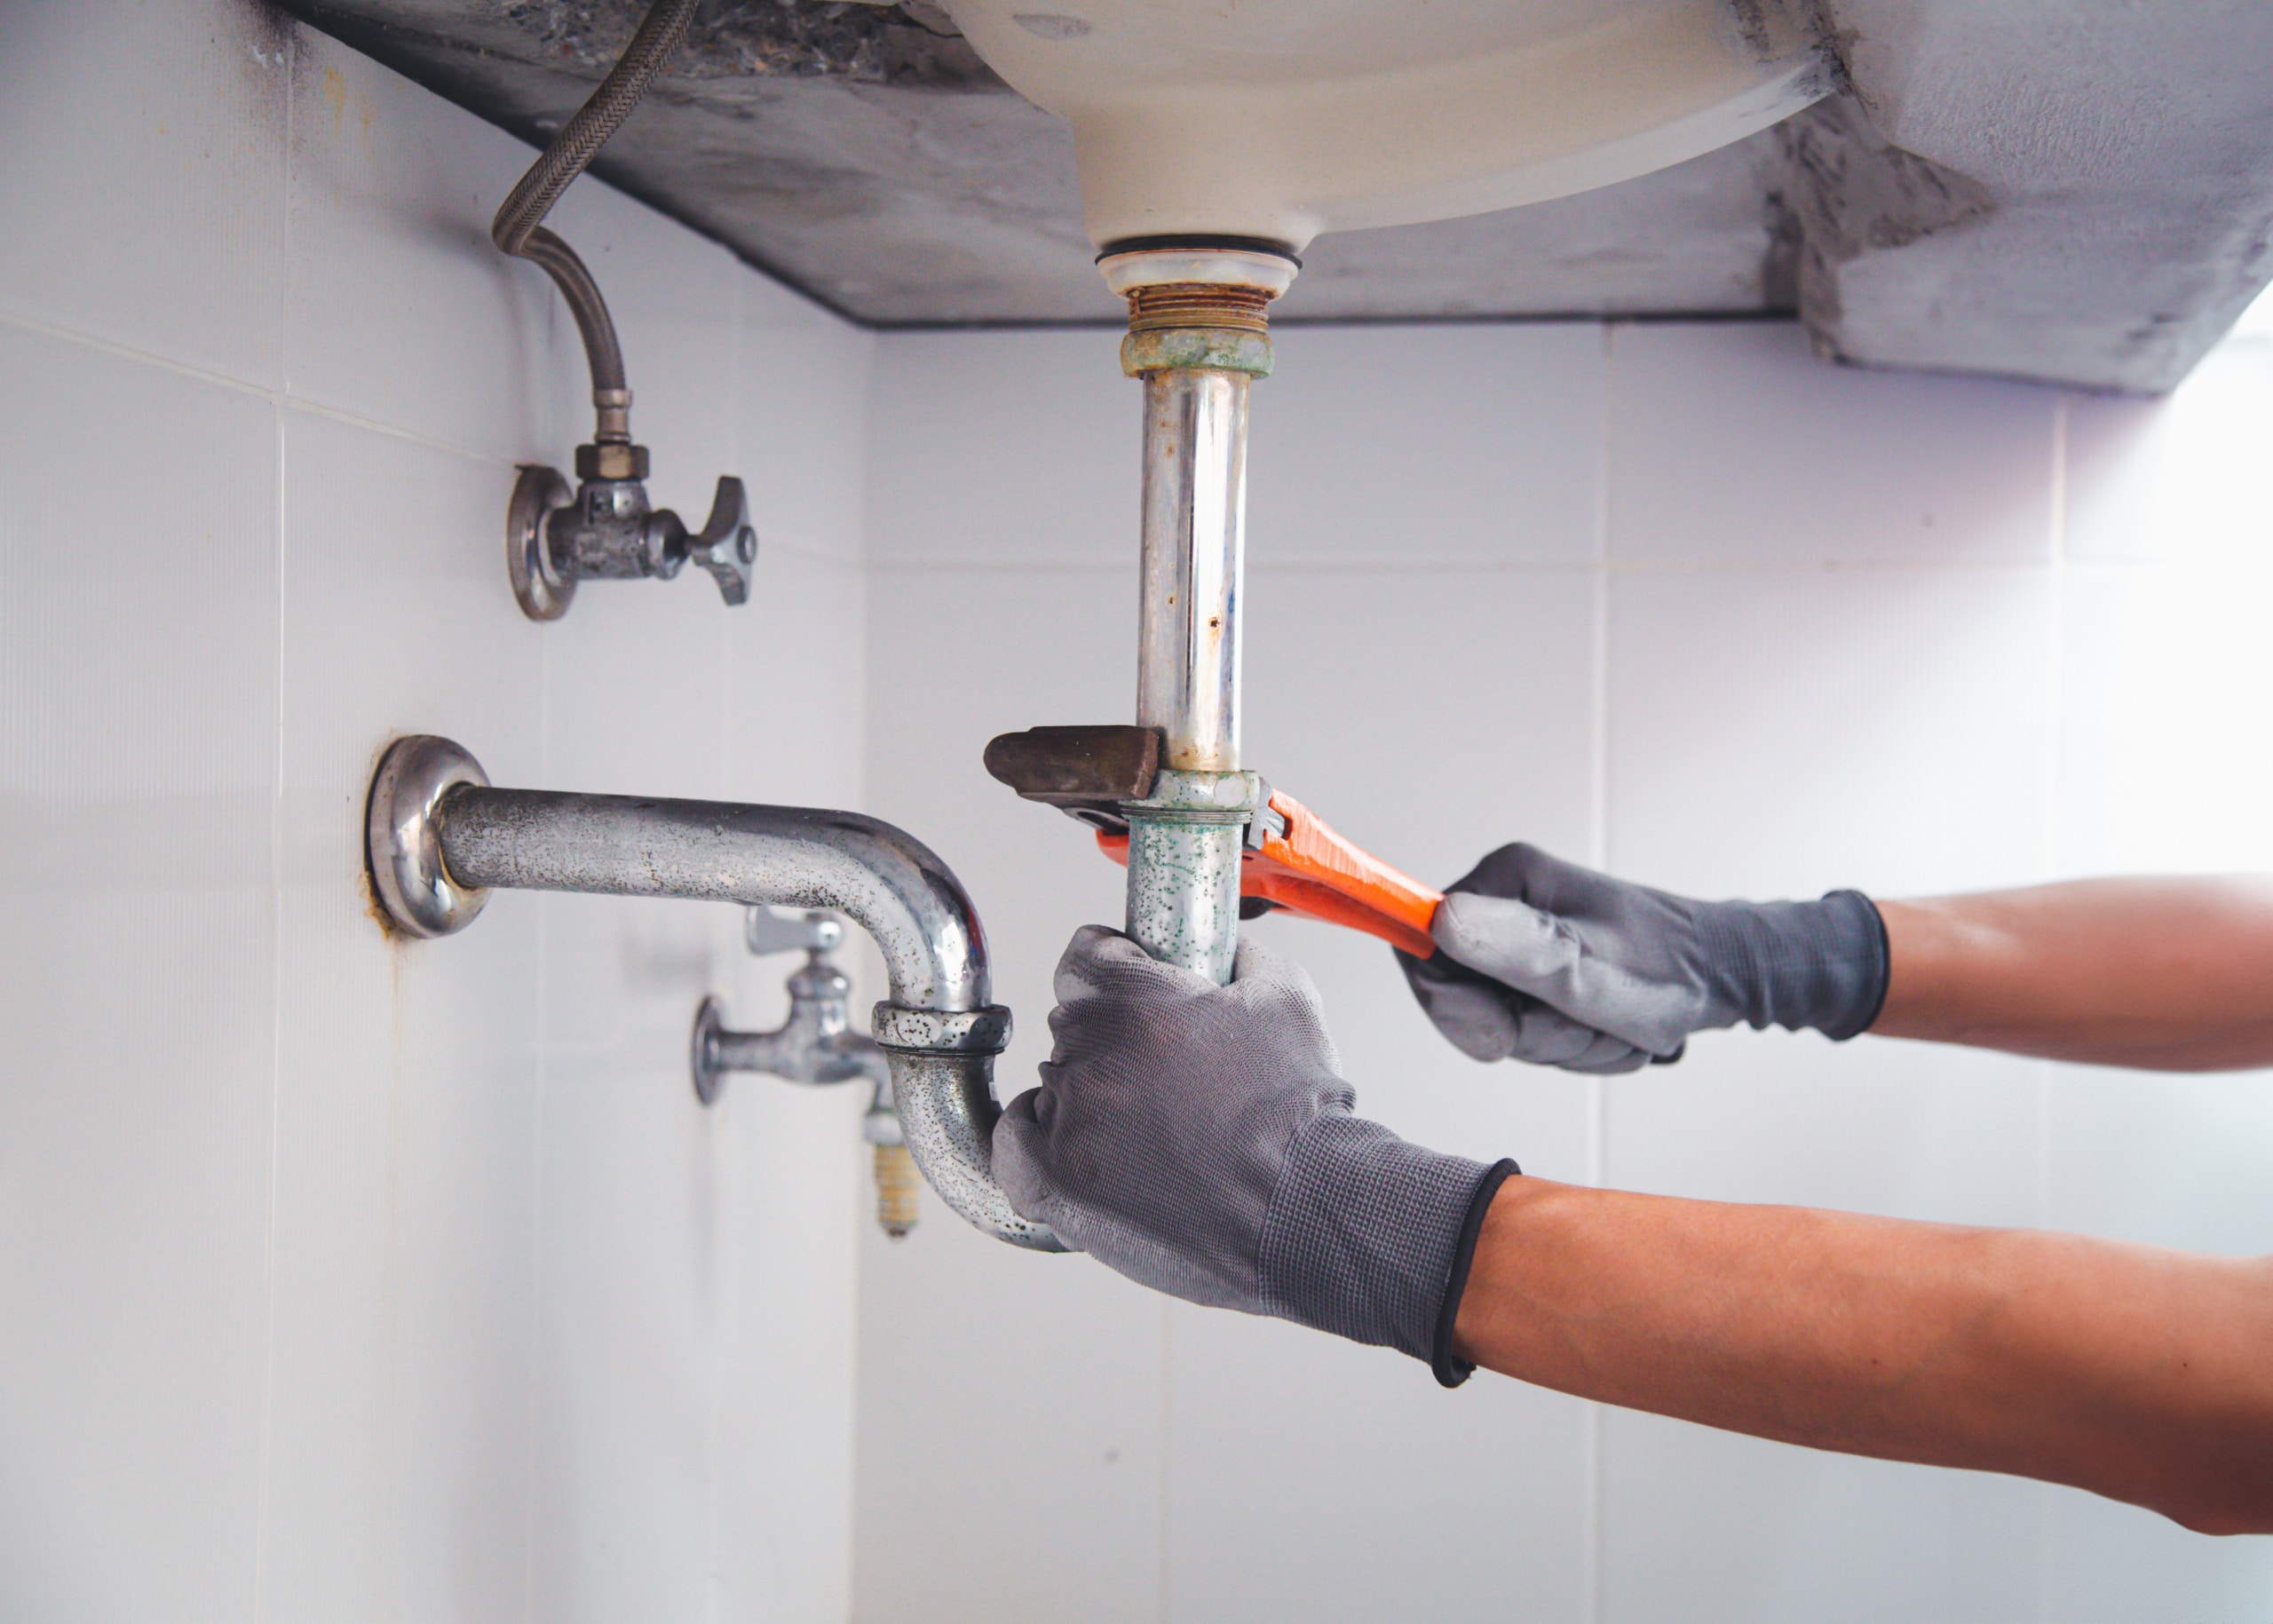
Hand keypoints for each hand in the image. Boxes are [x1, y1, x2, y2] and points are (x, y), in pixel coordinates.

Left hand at [995, 926, 1511, 1381]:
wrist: (1306, 1211)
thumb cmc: (1301, 1115)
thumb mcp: (1289, 999)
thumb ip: (1244, 956)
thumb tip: (1228, 947)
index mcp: (1138, 1003)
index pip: (1084, 956)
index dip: (1111, 964)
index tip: (1128, 978)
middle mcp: (1091, 1058)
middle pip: (1072, 1024)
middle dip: (1113, 1038)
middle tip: (1163, 1070)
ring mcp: (1069, 1125)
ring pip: (1054, 1083)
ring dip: (1088, 1095)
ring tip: (1150, 1126)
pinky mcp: (1055, 1185)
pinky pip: (1014, 1143)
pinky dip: (1039, 1139)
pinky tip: (1079, 1143)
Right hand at [1400, 844, 1887, 1071]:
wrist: (1729, 977)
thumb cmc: (1668, 971)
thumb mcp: (1585, 967)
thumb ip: (1511, 947)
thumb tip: (1439, 920)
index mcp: (1505, 881)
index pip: (1421, 954)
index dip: (1454, 1009)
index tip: (1505, 1031)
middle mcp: (1507, 903)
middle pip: (1461, 998)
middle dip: (1521, 1031)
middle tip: (1581, 1021)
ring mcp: (1523, 937)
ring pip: (1497, 1021)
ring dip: (1554, 1041)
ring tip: (1605, 1023)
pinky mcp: (1543, 968)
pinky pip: (1527, 1029)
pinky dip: (1569, 1043)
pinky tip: (1607, 1027)